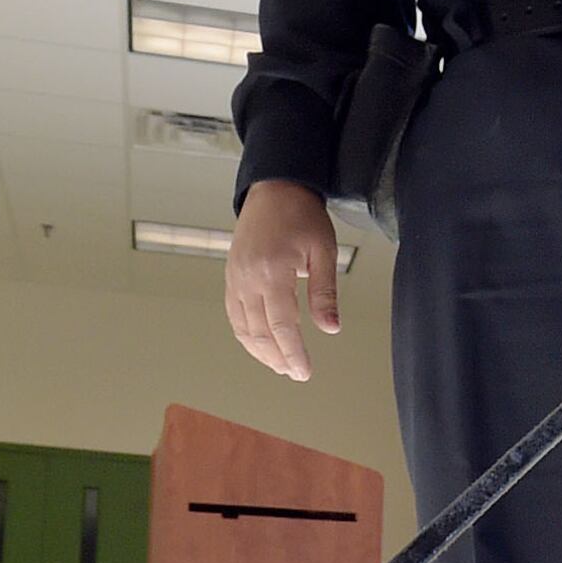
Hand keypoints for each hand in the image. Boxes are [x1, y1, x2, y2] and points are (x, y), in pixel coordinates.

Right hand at [224, 181, 341, 380]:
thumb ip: (325, 292)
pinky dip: (246, 335)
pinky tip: (260, 344)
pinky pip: (235, 315)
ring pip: (243, 328)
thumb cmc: (301, 215)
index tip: (304, 371)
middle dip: (278, 358)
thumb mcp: (323, 250)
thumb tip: (330, 329)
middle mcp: (248, 279)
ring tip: (280, 365)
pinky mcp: (231, 277)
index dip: (293, 353)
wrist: (274, 189)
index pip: (281, 326)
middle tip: (296, 373)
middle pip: (260, 333)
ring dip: (261, 352)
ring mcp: (235, 279)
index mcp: (273, 272)